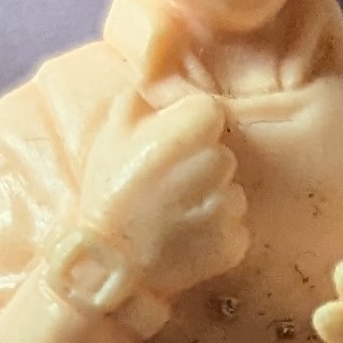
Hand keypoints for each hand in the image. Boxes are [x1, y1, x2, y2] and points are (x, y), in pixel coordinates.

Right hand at [64, 90, 247, 309]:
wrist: (109, 267)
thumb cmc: (108, 194)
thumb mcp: (110, 134)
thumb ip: (139, 98)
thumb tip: (155, 75)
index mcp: (189, 132)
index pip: (210, 114)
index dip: (189, 129)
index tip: (169, 149)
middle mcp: (216, 165)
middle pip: (222, 155)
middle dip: (200, 168)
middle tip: (167, 189)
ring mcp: (228, 206)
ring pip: (230, 192)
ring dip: (208, 202)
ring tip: (173, 217)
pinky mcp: (235, 243)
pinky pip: (234, 228)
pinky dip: (215, 233)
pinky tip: (184, 239)